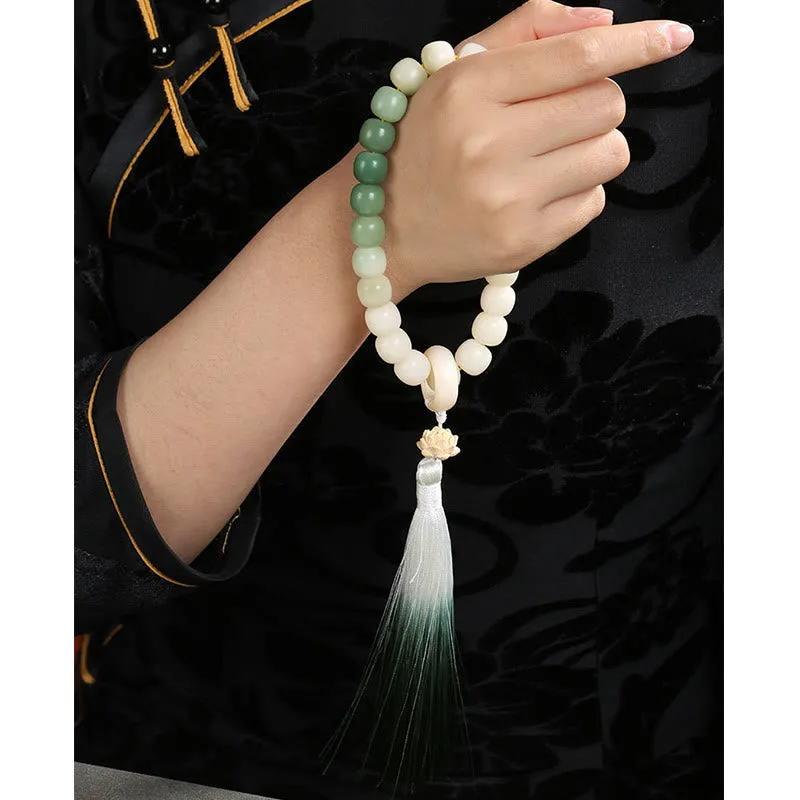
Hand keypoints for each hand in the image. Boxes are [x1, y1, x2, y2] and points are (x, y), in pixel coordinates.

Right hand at [379, 13, 693, 293]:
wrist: (384, 230)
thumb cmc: (424, 144)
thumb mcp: (458, 72)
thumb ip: (529, 31)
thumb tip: (606, 22)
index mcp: (469, 90)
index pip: (577, 58)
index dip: (636, 43)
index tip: (675, 36)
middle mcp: (488, 145)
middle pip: (607, 105)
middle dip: (595, 104)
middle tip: (555, 118)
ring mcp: (507, 200)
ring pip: (610, 154)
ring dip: (591, 149)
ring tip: (545, 159)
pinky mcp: (524, 243)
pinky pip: (594, 202)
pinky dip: (578, 192)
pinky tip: (538, 194)